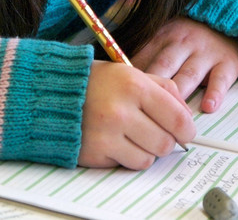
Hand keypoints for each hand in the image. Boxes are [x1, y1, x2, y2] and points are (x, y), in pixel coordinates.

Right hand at [78, 61, 195, 168]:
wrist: (50, 94)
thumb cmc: (94, 82)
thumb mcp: (130, 73)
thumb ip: (164, 89)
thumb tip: (187, 117)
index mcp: (135, 86)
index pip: (178, 118)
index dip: (187, 130)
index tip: (186, 132)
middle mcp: (121, 111)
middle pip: (165, 143)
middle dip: (165, 140)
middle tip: (155, 132)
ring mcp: (107, 134)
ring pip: (148, 158)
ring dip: (146, 150)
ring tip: (132, 135)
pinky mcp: (95, 152)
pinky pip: (127, 165)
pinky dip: (127, 157)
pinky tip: (116, 141)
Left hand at [131, 17, 237, 113]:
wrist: (225, 19)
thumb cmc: (187, 37)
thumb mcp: (164, 36)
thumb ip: (144, 55)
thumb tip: (115, 79)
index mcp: (163, 37)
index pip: (143, 58)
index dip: (132, 80)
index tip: (121, 99)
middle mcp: (183, 43)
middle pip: (164, 67)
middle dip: (152, 91)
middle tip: (141, 114)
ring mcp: (205, 52)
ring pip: (189, 75)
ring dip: (180, 94)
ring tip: (172, 118)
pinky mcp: (227, 62)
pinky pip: (221, 79)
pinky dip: (215, 93)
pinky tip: (208, 107)